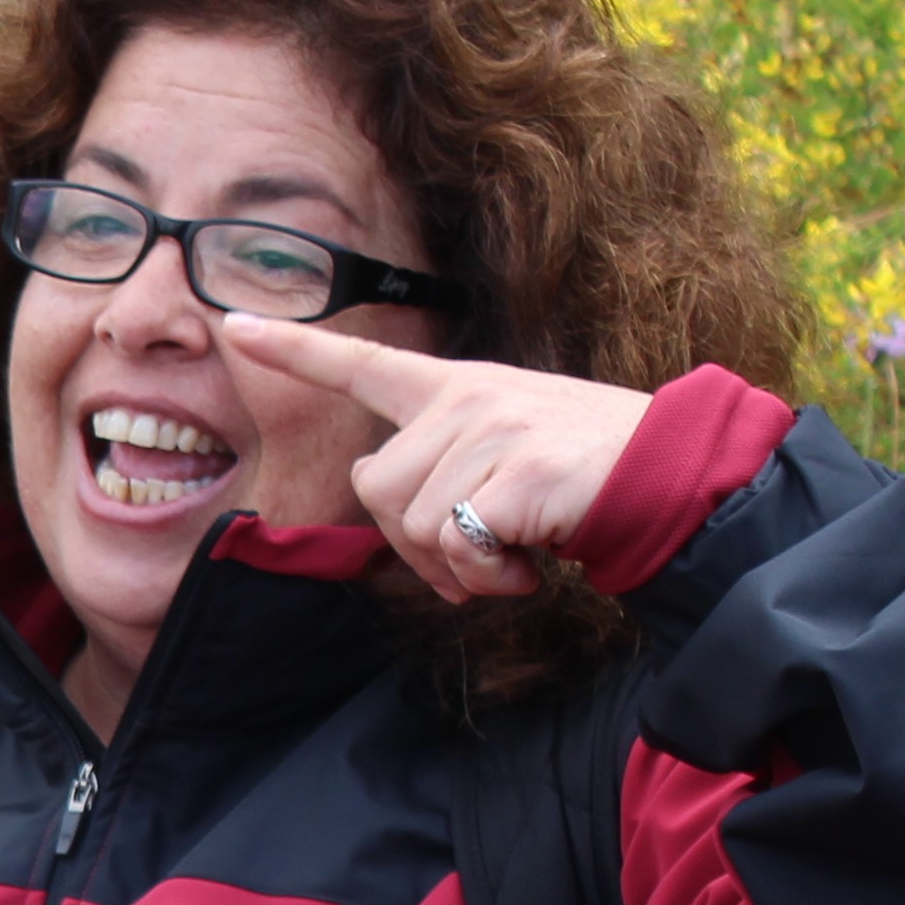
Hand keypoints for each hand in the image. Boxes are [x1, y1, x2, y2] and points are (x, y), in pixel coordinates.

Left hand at [219, 320, 651, 600]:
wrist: (670, 475)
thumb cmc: (581, 477)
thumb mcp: (502, 457)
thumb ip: (439, 476)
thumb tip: (395, 523)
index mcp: (457, 388)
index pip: (362, 365)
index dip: (295, 350)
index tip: (235, 326)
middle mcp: (468, 398)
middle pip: (375, 492)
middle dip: (414, 546)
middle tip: (477, 556)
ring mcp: (493, 429)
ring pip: (415, 528)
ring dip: (460, 568)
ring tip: (513, 551)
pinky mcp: (518, 471)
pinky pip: (458, 549)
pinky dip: (488, 579)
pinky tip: (530, 561)